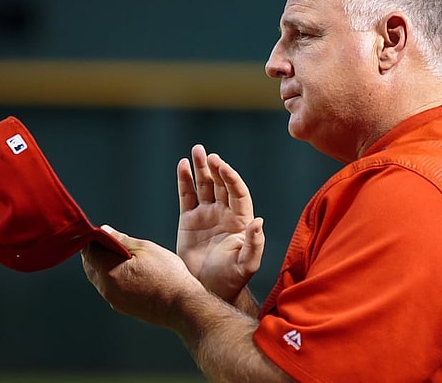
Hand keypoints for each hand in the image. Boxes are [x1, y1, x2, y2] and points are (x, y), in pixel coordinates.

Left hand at [82, 225, 206, 328]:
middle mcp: (107, 289)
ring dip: (106, 265)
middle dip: (98, 252)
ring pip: (99, 278)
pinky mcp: (122, 307)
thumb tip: (105, 231)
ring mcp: (114, 300)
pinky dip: (114, 277)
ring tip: (127, 257)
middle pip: (90, 265)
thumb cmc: (168, 278)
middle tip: (116, 242)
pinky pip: (110, 288)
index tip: (103, 233)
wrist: (183, 306)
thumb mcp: (146, 249)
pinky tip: (132, 272)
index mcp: (109, 272)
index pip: (87, 251)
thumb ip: (121, 239)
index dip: (93, 238)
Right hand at [176, 144, 264, 301]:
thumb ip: (255, 243)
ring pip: (203, 186)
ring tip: (196, 151)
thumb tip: (259, 220)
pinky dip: (184, 180)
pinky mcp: (189, 220)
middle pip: (220, 184)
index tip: (222, 166)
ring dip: (200, 168)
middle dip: (215, 168)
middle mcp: (224, 214)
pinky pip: (187, 196)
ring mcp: (206, 215)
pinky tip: (182, 165)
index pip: (237, 192)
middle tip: (207, 155)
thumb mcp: (247, 264)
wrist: (208, 290)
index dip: (230, 178)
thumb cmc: (232, 279)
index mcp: (241, 220)